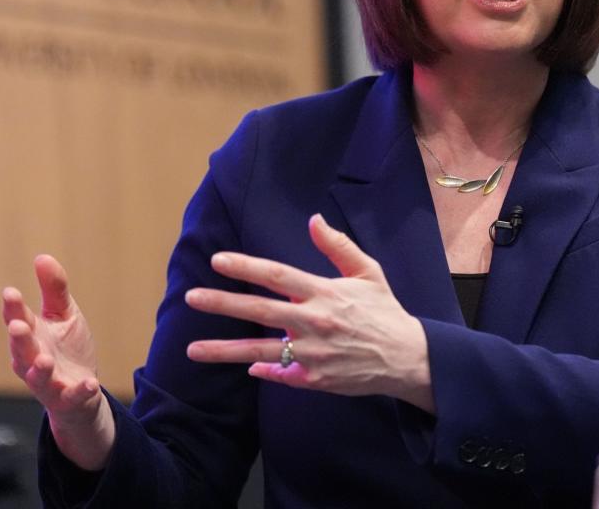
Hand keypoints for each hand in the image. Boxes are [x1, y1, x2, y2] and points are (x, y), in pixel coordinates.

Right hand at [2, 255, 114, 468]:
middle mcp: (33, 359)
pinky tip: (90, 384)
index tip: (10, 292)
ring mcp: (49, 381)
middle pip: (22, 350)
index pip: (18, 319)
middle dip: (18, 338)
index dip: (13, 308)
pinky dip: (80, 390)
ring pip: (38, 377)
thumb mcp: (64, 315)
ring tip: (44, 359)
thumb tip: (42, 256)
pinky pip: (72, 396)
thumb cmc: (67, 350)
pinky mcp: (68, 398)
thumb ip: (54, 289)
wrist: (82, 393)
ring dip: (39, 369)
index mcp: (32, 336)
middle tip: (17, 325)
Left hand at [184, 214, 434, 412]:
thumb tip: (313, 220)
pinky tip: (246, 367)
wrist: (407, 358)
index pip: (278, 275)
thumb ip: (338, 247)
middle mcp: (314, 322)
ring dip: (224, 350)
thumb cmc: (384, 311)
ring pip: (260, 349)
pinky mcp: (315, 379)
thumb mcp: (368, 272)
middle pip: (260, 311)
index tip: (218, 261)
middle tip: (191, 297)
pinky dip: (264, 370)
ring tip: (192, 349)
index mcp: (325, 292)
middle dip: (222, 303)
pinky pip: (281, 373)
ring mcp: (312, 353)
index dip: (246, 267)